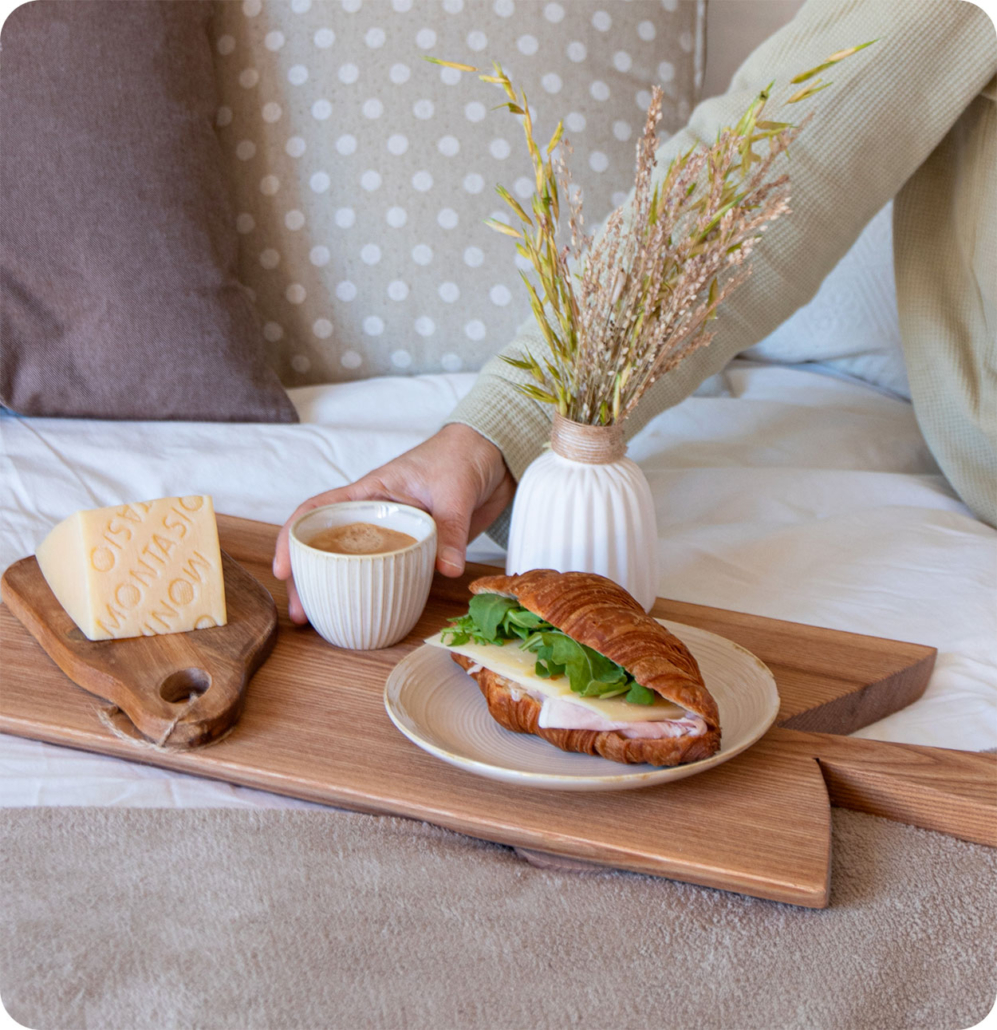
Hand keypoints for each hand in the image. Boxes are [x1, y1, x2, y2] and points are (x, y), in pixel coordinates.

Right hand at [273, 423, 515, 623]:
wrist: (492, 455)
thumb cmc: (460, 456)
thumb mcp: (453, 491)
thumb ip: (449, 530)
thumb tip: (445, 569)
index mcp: (369, 492)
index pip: (316, 511)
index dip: (292, 538)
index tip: (284, 569)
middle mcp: (374, 514)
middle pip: (328, 546)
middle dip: (307, 580)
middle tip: (303, 615)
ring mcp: (393, 533)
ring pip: (356, 564)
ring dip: (338, 592)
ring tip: (326, 623)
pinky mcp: (416, 548)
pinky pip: (390, 572)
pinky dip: (379, 592)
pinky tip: (374, 614)